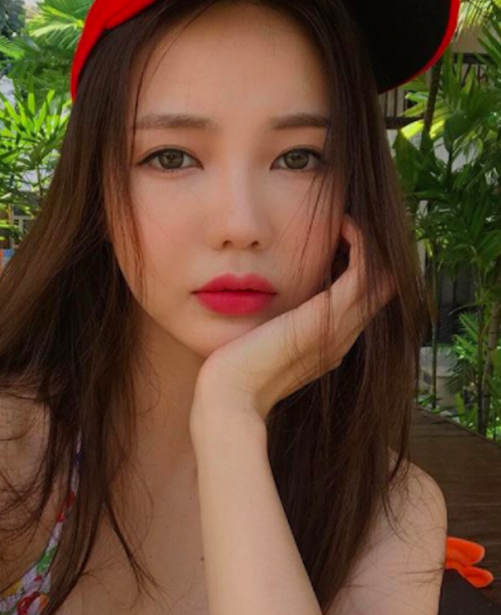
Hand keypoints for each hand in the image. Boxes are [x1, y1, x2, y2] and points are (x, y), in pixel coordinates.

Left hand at [190, 214, 397, 429]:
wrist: (230, 394)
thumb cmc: (235, 369)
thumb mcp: (262, 338)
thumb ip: (276, 321)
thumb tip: (268, 296)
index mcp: (330, 342)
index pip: (365, 299)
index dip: (361, 265)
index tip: (339, 238)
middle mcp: (343, 336)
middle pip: (383, 286)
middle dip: (373, 251)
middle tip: (352, 222)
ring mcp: (340, 329)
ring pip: (383, 277)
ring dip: (371, 243)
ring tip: (348, 220)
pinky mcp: (329, 318)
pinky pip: (366, 271)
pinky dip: (362, 244)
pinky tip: (343, 225)